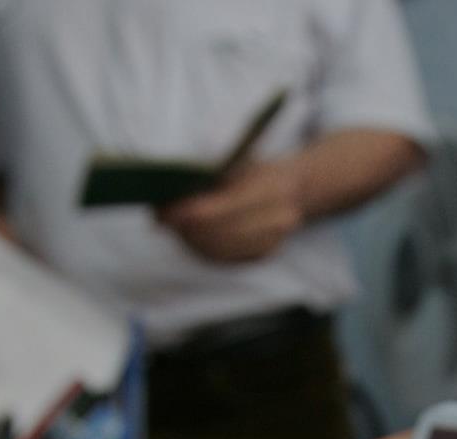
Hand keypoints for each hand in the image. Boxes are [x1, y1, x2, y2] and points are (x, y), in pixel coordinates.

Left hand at [157, 161, 304, 262]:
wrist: (294, 186)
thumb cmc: (258, 169)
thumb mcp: (238, 162)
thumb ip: (209, 177)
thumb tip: (168, 193)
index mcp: (272, 187)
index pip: (224, 208)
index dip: (191, 213)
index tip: (164, 212)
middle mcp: (279, 218)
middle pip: (221, 233)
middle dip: (186, 228)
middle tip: (162, 219)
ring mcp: (275, 240)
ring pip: (221, 249)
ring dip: (191, 240)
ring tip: (173, 227)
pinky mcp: (266, 255)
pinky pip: (227, 258)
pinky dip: (204, 248)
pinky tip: (190, 236)